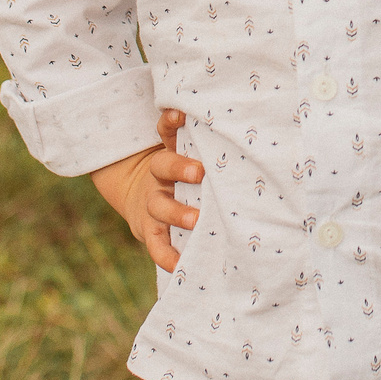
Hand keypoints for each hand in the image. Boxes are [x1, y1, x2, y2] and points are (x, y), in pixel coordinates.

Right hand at [90, 107, 203, 271]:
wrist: (141, 197)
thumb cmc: (182, 173)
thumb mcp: (186, 152)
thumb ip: (205, 143)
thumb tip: (240, 124)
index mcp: (170, 152)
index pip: (166, 132)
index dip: (171, 122)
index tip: (181, 114)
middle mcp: (159, 176)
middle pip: (163, 166)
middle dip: (179, 168)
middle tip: (199, 172)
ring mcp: (153, 203)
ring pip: (159, 206)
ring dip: (177, 213)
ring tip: (196, 220)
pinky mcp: (150, 230)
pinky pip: (156, 245)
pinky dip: (166, 255)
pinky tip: (179, 265)